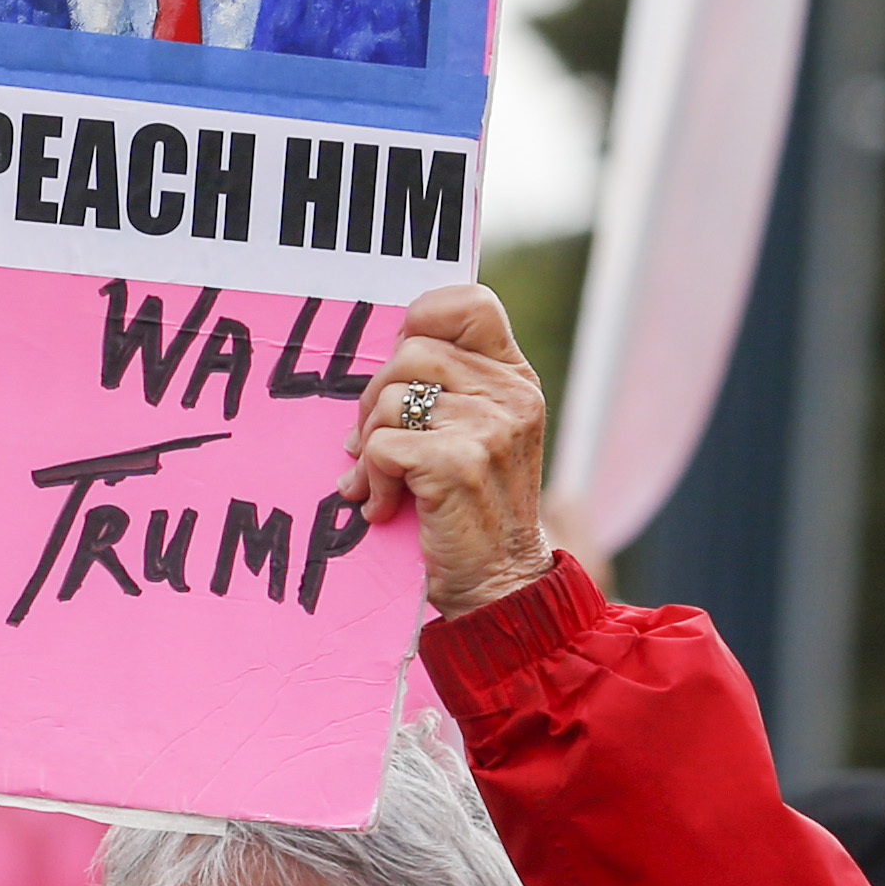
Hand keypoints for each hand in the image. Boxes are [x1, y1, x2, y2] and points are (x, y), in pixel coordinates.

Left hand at [338, 284, 554, 616]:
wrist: (499, 583)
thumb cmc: (472, 508)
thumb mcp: (478, 434)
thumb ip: (447, 389)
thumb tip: (381, 356)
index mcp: (515, 379)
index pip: (469, 302)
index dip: (421, 321)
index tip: (403, 369)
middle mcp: (511, 395)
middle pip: (412, 351)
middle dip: (376, 397)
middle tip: (374, 440)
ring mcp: (489, 428)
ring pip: (391, 397)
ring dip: (370, 443)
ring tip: (381, 478)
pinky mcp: (458, 463)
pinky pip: (382, 445)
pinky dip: (370, 478)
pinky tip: (382, 504)